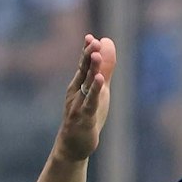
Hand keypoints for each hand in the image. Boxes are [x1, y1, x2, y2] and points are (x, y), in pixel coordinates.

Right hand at [56, 35, 116, 162]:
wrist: (73, 144)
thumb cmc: (86, 115)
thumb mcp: (98, 92)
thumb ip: (103, 72)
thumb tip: (107, 51)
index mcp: (79, 84)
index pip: (82, 65)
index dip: (86, 51)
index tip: (90, 37)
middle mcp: (76, 91)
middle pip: (82, 70)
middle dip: (87, 55)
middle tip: (92, 40)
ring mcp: (78, 103)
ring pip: (85, 84)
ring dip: (90, 68)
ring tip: (95, 54)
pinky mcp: (84, 117)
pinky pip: (90, 102)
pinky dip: (94, 91)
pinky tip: (98, 80)